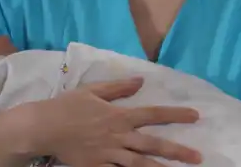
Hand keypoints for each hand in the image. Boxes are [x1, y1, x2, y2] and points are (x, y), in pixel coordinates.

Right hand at [32, 77, 201, 166]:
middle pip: (153, 144)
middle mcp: (118, 136)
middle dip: (177, 151)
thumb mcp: (92, 91)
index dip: (175, 114)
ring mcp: (109, 154)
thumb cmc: (67, 106)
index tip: (195, 116)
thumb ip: (118, 88)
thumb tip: (141, 81)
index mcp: (119, 116)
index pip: (153, 114)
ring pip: (140, 165)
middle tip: (197, 157)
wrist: (43, 127)